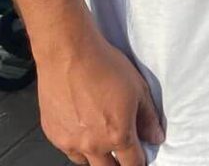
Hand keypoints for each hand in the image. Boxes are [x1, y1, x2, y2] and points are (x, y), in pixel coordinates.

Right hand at [34, 25, 165, 165]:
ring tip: (101, 140)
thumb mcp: (138, 88)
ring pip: (86, 162)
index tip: (140, 158)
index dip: (140, 162)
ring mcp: (70, 141)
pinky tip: (82, 129)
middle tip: (122, 154)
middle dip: (118, 164)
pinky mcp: (53, 134)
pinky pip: (68, 149)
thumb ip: (148, 117)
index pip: (132, 163)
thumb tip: (155, 136)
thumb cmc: (103, 66)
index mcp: (117, 135)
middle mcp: (93, 145)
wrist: (68, 53)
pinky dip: (77, 145)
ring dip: (96, 156)